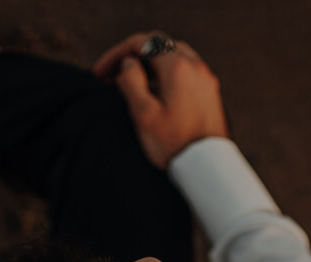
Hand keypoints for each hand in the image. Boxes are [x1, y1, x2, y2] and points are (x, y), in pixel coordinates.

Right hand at [92, 32, 229, 168]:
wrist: (208, 168)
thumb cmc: (174, 145)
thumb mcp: (143, 114)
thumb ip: (131, 81)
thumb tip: (128, 63)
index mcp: (177, 67)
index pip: (142, 43)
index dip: (116, 54)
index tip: (99, 73)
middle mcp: (195, 66)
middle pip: (158, 46)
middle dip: (133, 56)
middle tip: (113, 75)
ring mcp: (206, 79)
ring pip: (173, 57)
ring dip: (149, 65)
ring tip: (131, 84)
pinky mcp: (210, 92)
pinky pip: (185, 71)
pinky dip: (166, 74)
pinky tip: (155, 93)